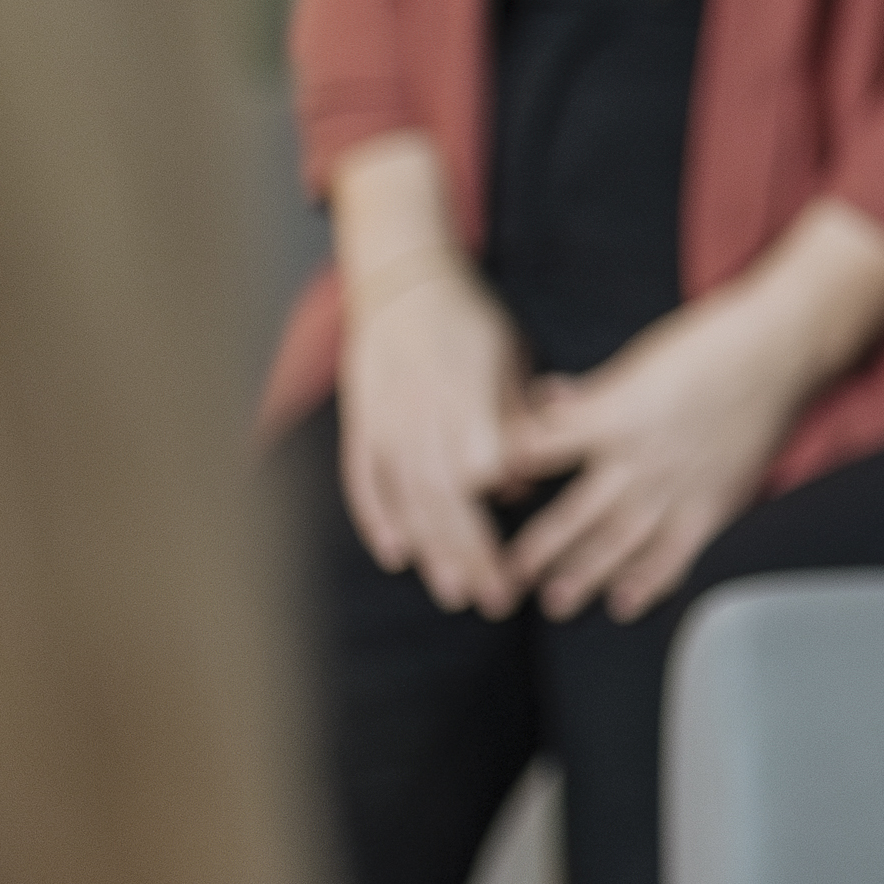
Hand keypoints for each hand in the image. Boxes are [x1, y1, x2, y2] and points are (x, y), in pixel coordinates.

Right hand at [338, 258, 533, 616]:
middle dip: (473, 555)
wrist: (403, 284)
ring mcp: (386, 425)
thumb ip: (517, 423)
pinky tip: (394, 553)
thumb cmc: (471, 325)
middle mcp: (423, 418)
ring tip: (453, 592)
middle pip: (448, 501)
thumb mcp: (511, 362)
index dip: (501, 514)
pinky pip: (365, 480)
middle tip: (496, 599)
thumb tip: (518, 487)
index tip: (523, 552)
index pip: (484, 472)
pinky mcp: (360, 427)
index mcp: (469, 400)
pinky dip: (377, 518)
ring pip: (407, 500)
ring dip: (430, 550)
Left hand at [498, 286, 817, 620]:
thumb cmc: (708, 344)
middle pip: (574, 513)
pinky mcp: (713, 504)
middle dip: (538, 549)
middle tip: (507, 579)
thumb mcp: (636, 360)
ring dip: (584, 574)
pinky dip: (650, 581)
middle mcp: (636, 458)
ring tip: (557, 602)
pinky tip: (625, 603)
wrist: (777, 350)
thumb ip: (588, 393)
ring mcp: (676, 486)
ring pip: (619, 541)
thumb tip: (545, 401)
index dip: (508, 472)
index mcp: (610, 415)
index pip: (540, 450)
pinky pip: (676, 552)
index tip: (482, 495)